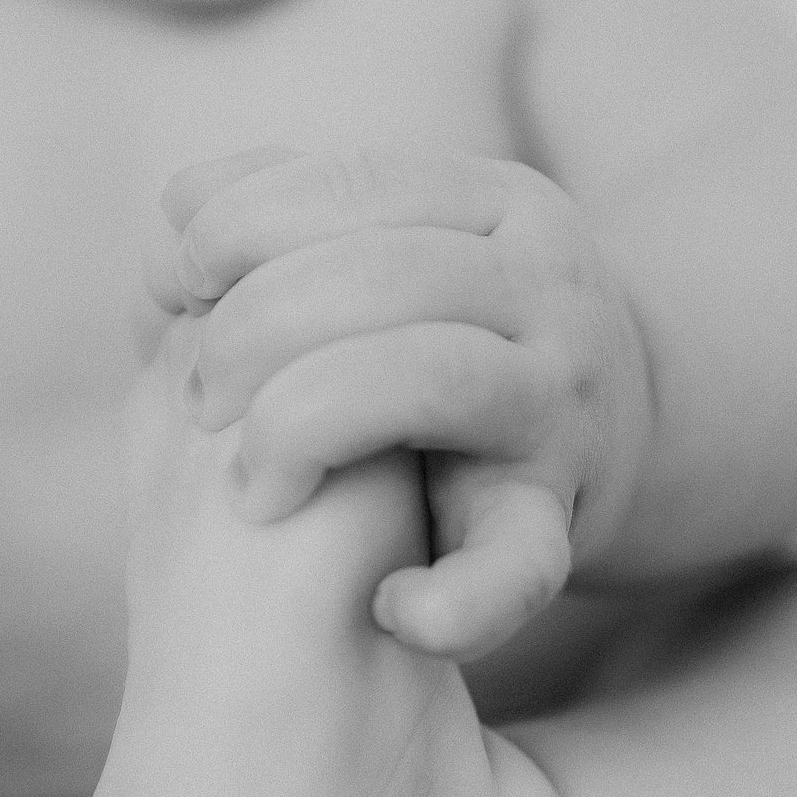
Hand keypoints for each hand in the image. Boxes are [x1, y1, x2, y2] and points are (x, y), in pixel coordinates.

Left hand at [144, 146, 654, 659]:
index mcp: (498, 203)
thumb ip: (285, 218)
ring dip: (307, 423)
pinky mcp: (561, 517)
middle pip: (383, 275)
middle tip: (200, 399)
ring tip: (250, 485)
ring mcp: (563, 400)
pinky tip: (393, 613)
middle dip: (258, 328)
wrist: (618, 440)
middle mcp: (548, 287)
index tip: (182, 277)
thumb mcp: (399, 251)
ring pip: (430, 378)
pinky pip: (516, 561)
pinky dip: (456, 599)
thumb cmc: (453, 337)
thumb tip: (178, 202)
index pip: (356, 183)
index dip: (247, 224)